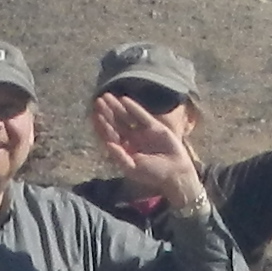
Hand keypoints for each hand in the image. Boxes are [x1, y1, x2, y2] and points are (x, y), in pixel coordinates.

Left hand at [92, 89, 208, 207]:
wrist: (176, 172)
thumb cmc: (153, 174)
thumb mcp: (133, 168)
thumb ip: (120, 157)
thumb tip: (107, 144)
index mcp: (123, 150)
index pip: (110, 135)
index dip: (102, 125)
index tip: (95, 115)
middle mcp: (131, 140)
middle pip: (116, 124)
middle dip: (107, 113)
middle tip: (98, 101)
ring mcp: (142, 133)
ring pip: (126, 118)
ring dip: (117, 107)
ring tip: (108, 96)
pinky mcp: (155, 128)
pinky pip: (141, 116)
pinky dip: (133, 108)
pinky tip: (124, 100)